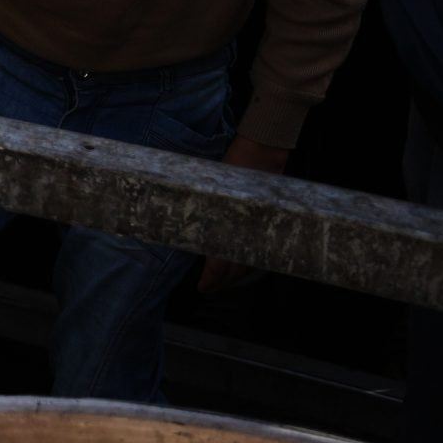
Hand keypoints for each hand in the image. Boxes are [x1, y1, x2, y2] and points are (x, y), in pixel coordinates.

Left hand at [197, 134, 290, 291]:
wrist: (261, 153)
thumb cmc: (232, 167)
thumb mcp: (207, 186)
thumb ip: (198, 208)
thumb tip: (177, 222)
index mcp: (228, 225)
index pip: (221, 262)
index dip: (212, 278)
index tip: (202, 287)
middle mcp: (246, 232)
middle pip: (237, 269)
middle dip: (223, 283)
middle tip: (208, 289)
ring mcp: (259, 229)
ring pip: (251, 264)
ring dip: (236, 276)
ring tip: (222, 283)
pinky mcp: (266, 225)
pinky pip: (260, 252)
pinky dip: (250, 263)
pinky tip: (243, 266)